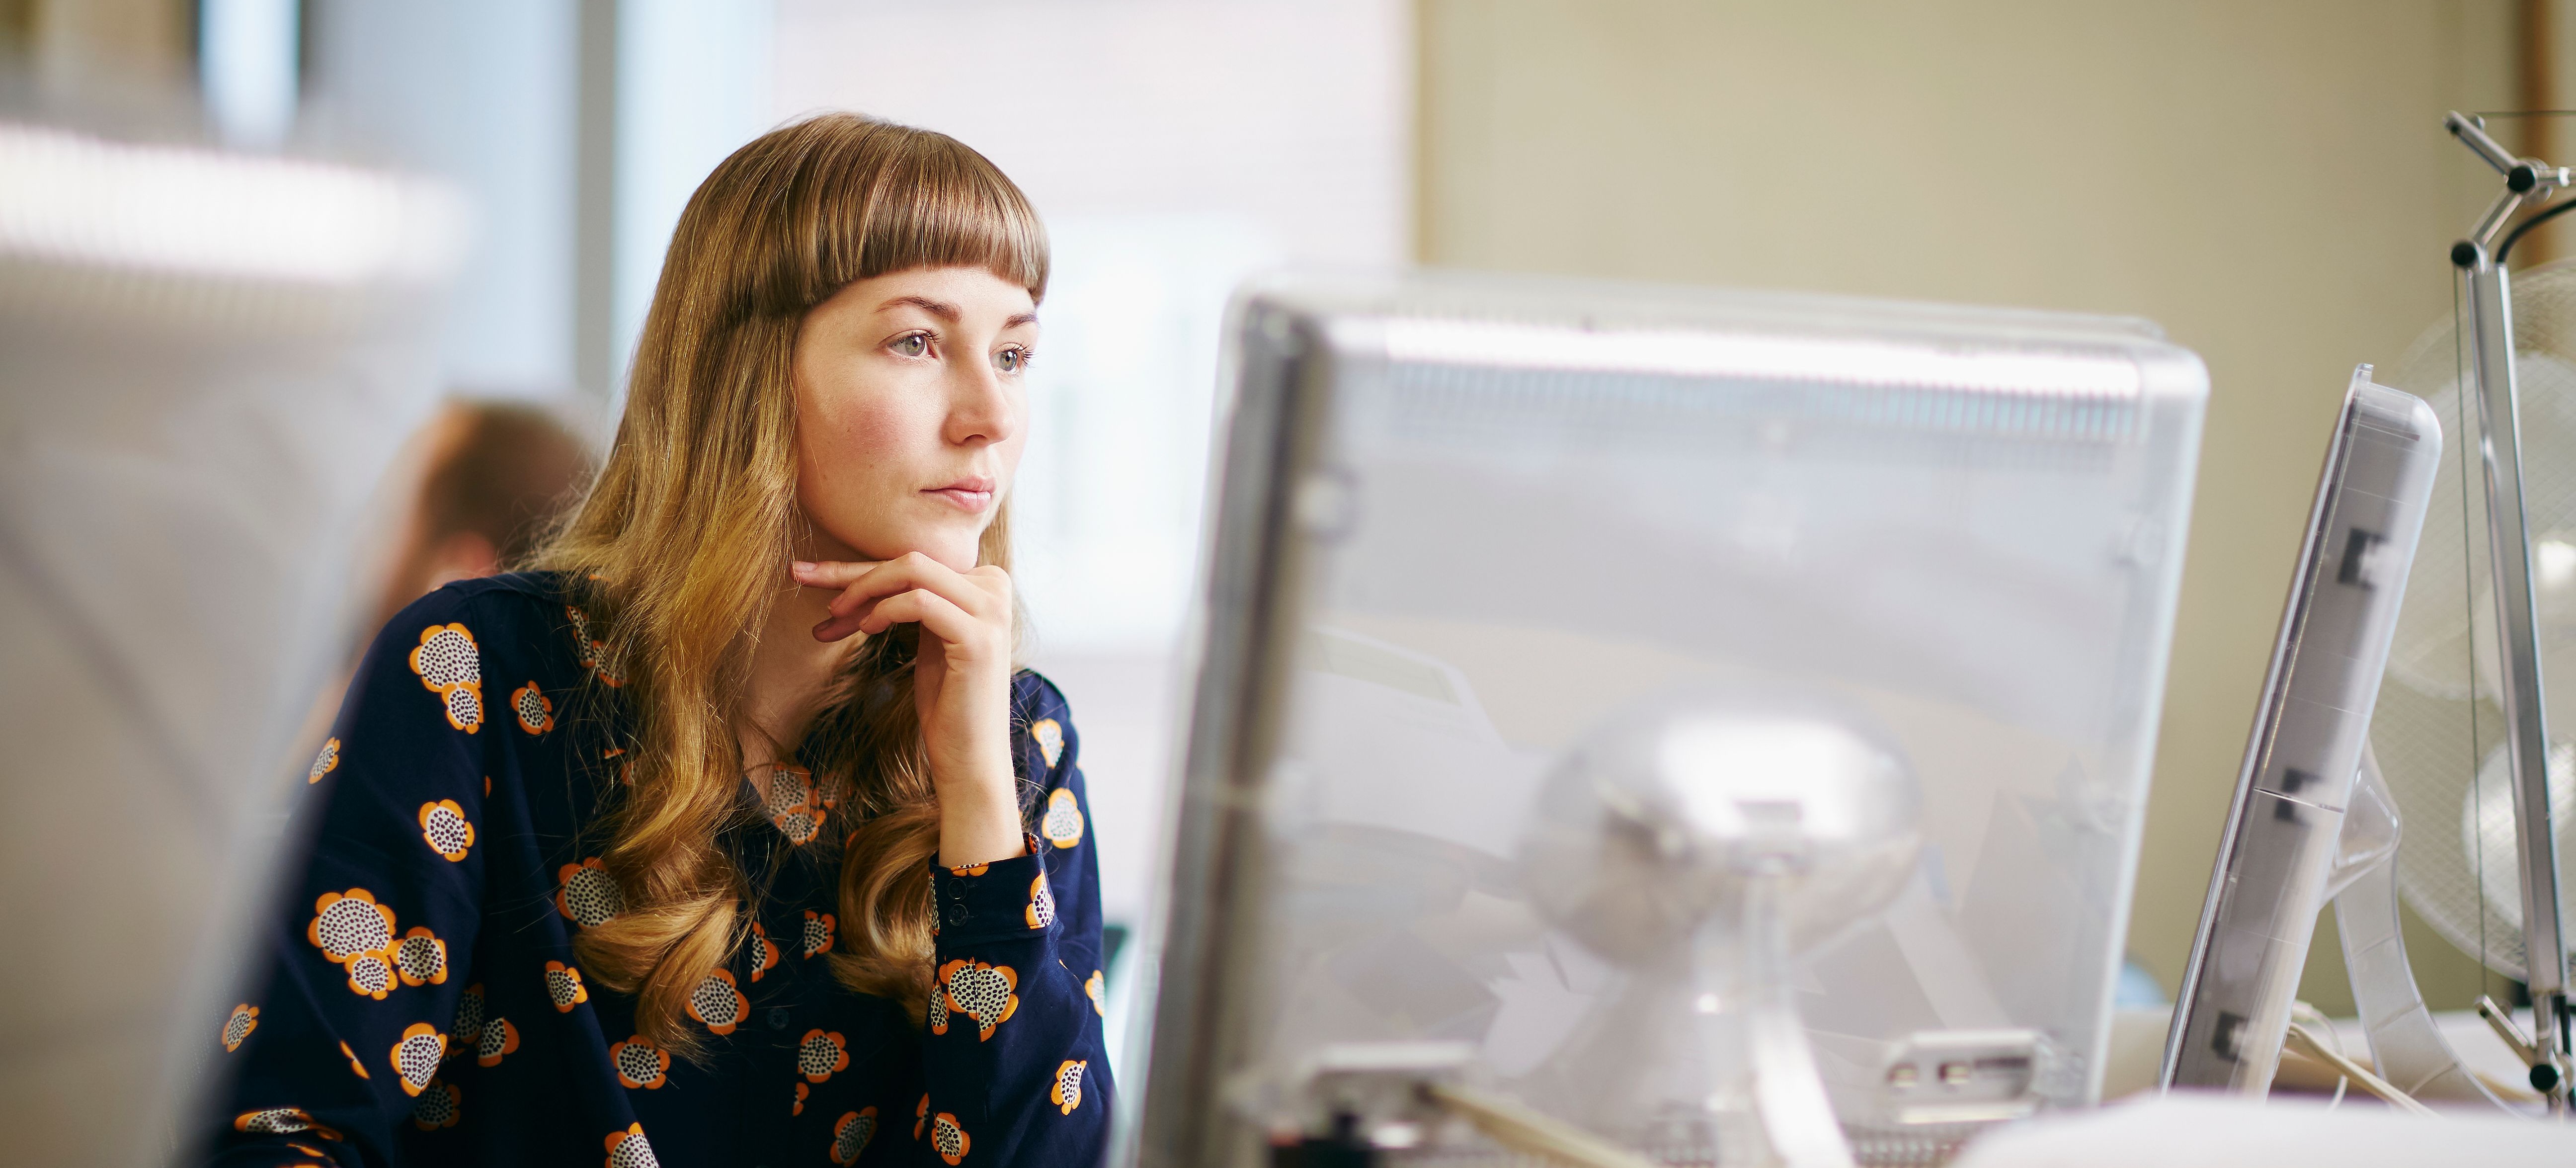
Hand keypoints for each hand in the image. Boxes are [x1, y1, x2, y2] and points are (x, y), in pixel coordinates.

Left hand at [790, 553, 1023, 867]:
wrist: (970, 757)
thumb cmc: (946, 702)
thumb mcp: (924, 639)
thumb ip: (906, 601)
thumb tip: (850, 575)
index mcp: (984, 584)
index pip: (913, 562)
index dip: (859, 569)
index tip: (810, 575)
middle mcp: (995, 588)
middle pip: (910, 559)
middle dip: (851, 571)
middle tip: (802, 578)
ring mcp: (991, 612)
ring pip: (913, 570)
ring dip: (863, 588)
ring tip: (834, 615)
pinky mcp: (978, 638)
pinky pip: (919, 602)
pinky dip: (885, 610)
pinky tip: (865, 628)